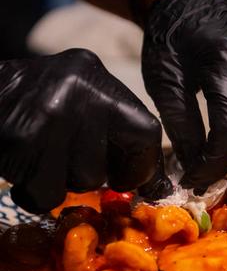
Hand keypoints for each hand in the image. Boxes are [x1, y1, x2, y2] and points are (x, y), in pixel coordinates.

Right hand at [0, 48, 171, 212]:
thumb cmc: (35, 107)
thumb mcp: (81, 103)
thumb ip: (119, 137)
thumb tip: (161, 189)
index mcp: (97, 76)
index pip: (147, 132)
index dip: (142, 167)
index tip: (130, 179)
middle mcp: (79, 88)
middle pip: (109, 165)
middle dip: (92, 176)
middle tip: (68, 159)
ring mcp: (51, 113)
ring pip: (81, 182)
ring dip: (61, 183)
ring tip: (41, 157)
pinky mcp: (21, 141)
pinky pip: (46, 194)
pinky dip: (36, 193)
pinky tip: (24, 168)